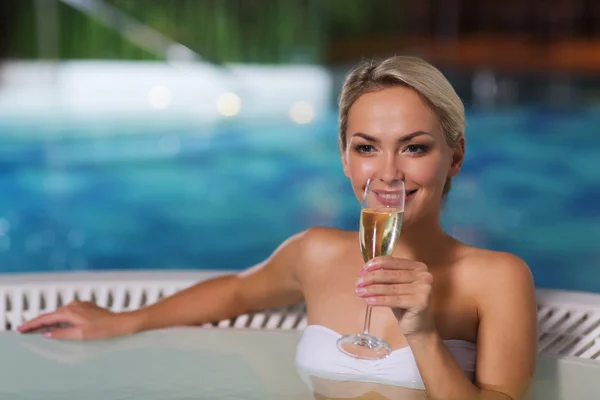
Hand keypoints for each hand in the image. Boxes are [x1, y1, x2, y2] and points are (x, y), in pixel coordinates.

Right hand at [17, 301, 138, 339]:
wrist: (119, 322)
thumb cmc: (102, 329)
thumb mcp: (80, 334)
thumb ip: (62, 333)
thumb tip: (47, 333)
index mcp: (69, 312)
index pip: (46, 318)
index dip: (32, 324)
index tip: (22, 329)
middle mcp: (73, 305)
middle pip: (51, 315)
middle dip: (39, 322)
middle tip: (27, 330)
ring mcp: (80, 305)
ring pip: (60, 313)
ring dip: (51, 320)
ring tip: (41, 328)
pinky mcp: (86, 306)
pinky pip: (69, 312)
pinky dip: (61, 318)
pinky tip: (60, 324)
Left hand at [355, 256, 433, 336]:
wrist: (418, 327)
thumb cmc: (404, 304)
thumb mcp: (395, 286)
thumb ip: (384, 277)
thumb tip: (364, 271)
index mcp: (419, 267)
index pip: (393, 261)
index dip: (376, 264)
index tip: (362, 269)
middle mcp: (424, 276)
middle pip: (391, 274)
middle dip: (371, 277)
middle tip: (358, 282)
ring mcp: (424, 289)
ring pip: (391, 287)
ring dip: (372, 289)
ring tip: (359, 292)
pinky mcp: (421, 302)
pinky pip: (394, 300)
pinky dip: (379, 300)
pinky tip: (368, 301)